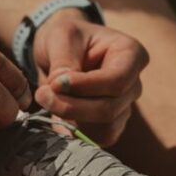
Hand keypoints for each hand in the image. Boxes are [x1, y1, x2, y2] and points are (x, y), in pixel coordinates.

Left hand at [32, 9, 148, 146]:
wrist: (62, 49)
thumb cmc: (67, 37)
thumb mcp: (61, 36)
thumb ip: (63, 61)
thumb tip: (60, 88)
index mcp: (131, 54)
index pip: (117, 80)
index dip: (86, 87)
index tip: (55, 83)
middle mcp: (133, 83)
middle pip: (110, 108)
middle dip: (72, 106)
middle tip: (42, 94)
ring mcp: (124, 106)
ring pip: (105, 128)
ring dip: (71, 120)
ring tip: (47, 101)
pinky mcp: (110, 125)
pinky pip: (97, 139)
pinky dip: (74, 131)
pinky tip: (57, 115)